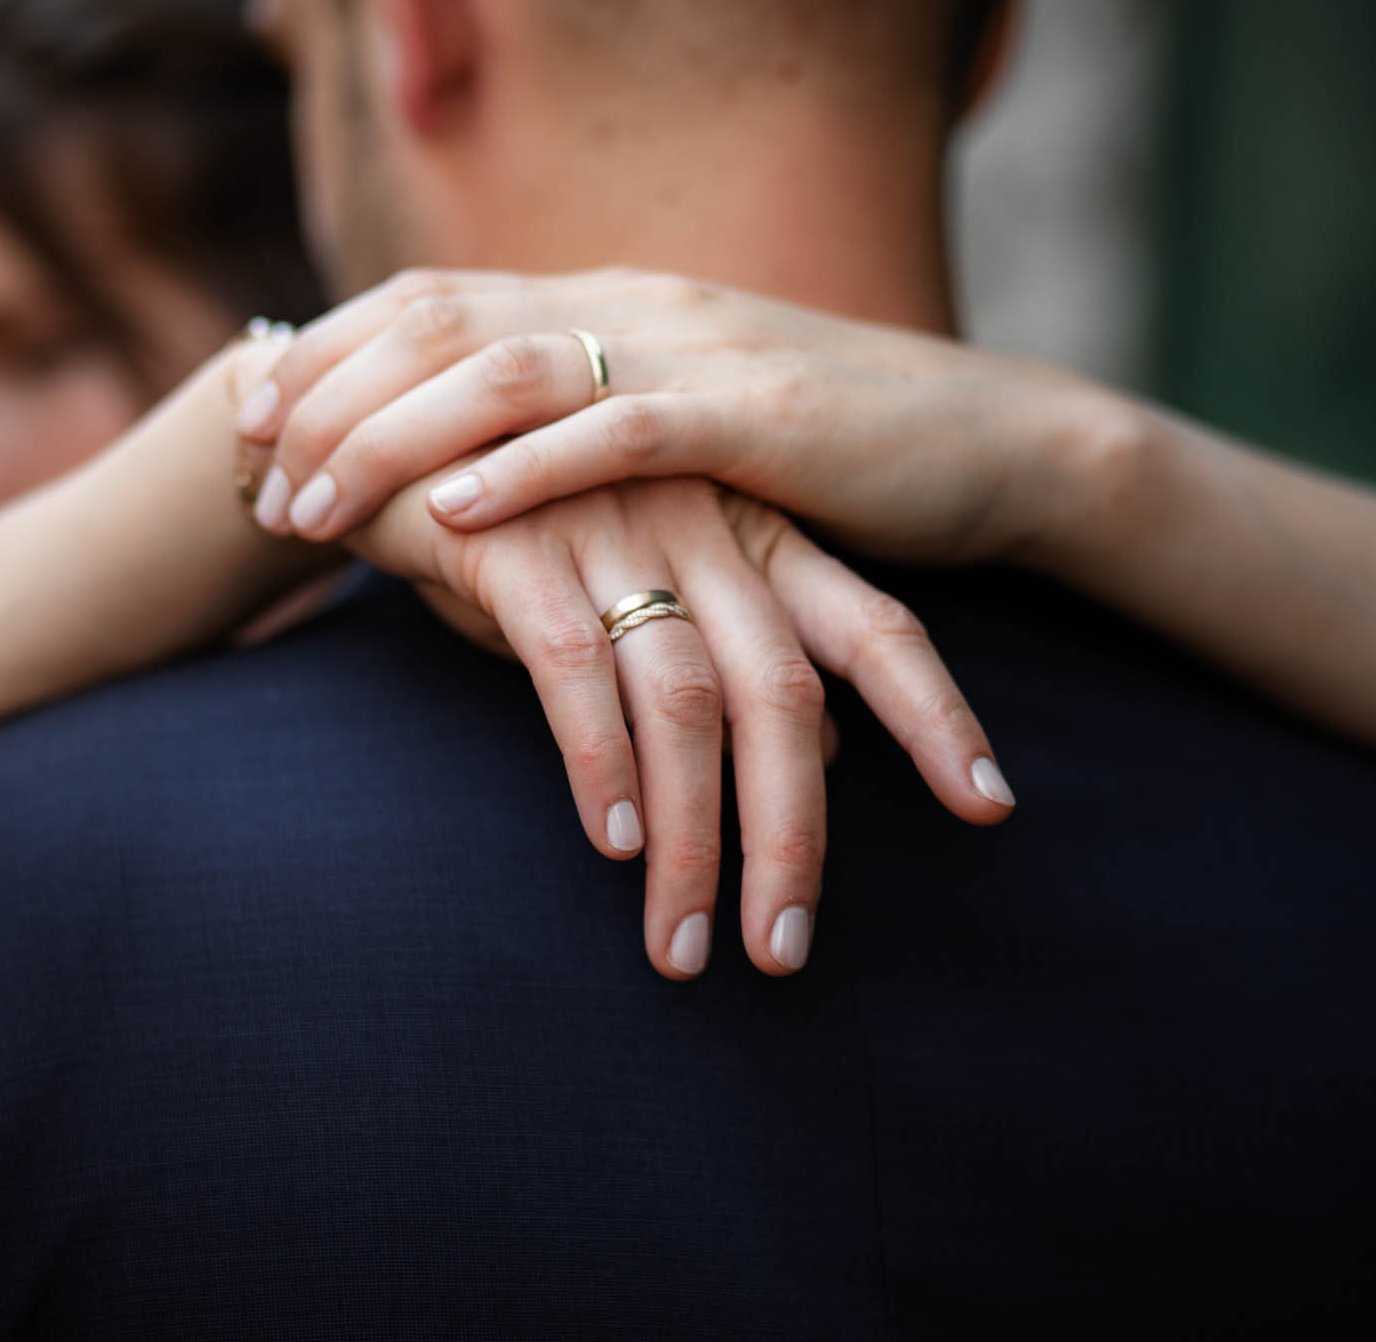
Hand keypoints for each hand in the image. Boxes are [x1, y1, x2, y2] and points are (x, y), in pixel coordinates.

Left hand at [236, 268, 1128, 565]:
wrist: (989, 442)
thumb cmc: (830, 455)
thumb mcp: (689, 423)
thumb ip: (591, 427)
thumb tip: (485, 474)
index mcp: (612, 300)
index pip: (437, 300)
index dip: (333, 350)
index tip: (252, 411)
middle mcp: (637, 304)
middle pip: (440, 323)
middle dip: (330, 396)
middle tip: (251, 472)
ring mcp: (697, 351)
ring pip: (506, 371)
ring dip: (392, 440)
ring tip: (312, 507)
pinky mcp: (759, 414)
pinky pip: (618, 432)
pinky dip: (525, 470)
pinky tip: (450, 513)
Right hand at [341, 471, 1014, 979]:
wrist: (382, 421)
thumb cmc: (532, 521)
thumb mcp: (647, 585)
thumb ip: (737, 659)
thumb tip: (827, 752)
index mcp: (754, 536)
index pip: (875, 629)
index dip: (937, 715)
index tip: (993, 808)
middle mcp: (704, 530)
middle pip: (784, 695)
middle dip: (791, 836)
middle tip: (781, 954)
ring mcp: (615, 528)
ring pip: (687, 702)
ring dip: (690, 838)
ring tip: (680, 946)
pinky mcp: (520, 541)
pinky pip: (576, 665)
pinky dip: (601, 760)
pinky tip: (610, 842)